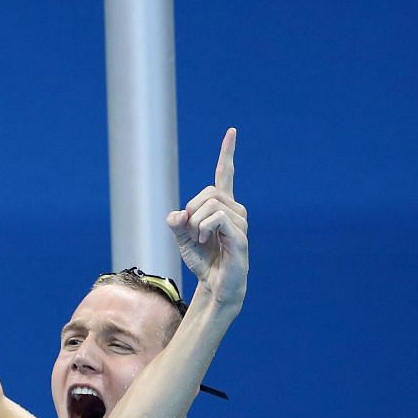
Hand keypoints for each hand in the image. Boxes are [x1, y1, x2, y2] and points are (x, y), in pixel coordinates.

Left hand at [166, 129, 246, 309]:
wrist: (216, 286)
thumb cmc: (204, 262)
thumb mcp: (182, 240)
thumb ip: (176, 224)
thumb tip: (177, 215)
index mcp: (222, 207)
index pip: (225, 174)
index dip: (227, 154)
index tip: (232, 132)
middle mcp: (235, 210)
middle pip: (208, 192)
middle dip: (191, 210)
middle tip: (191, 232)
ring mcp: (240, 222)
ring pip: (211, 205)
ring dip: (196, 224)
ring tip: (201, 241)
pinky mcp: (240, 236)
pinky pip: (217, 218)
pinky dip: (203, 229)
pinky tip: (205, 242)